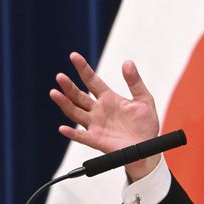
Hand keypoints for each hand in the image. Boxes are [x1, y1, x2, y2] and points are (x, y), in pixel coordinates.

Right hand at [50, 52, 160, 180]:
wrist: (148, 147)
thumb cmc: (145, 124)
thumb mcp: (144, 99)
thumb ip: (135, 82)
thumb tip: (127, 62)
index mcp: (109, 99)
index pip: (92, 80)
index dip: (83, 68)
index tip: (74, 56)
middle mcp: (98, 110)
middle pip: (79, 96)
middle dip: (69, 86)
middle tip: (60, 76)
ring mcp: (95, 125)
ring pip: (75, 113)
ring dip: (64, 103)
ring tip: (54, 93)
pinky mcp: (96, 140)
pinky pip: (81, 136)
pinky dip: (72, 133)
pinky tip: (63, 128)